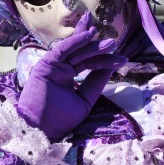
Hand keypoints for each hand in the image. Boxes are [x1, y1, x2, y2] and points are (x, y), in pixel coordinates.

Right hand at [17, 11, 126, 140]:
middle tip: (113, 42)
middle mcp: (62, 67)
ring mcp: (55, 64)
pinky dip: (76, 41)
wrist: (41, 129)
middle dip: (98, 46)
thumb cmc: (60, 119)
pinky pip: (64, 49)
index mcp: (69, 75)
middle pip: (83, 52)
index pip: (89, 62)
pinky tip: (89, 35)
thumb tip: (110, 68)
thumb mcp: (85, 100)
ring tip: (110, 42)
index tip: (122, 60)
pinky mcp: (47, 62)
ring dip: (92, 43)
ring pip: (76, 50)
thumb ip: (95, 83)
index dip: (105, 60)